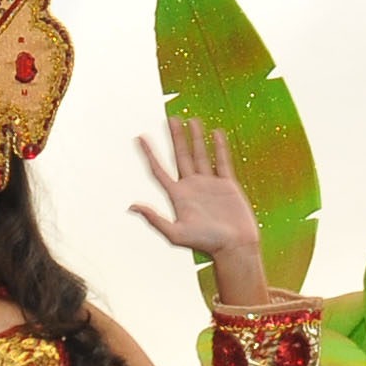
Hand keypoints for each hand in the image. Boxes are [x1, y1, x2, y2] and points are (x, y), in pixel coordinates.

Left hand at [129, 119, 259, 262]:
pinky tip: (216, 133)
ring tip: (192, 120)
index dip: (149, 153)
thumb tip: (131, 206)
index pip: (158, 170)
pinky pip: (222, 161)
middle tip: (170, 118)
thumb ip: (154, 219)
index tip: (139, 137)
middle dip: (175, 138)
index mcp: (177, 196)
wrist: (234, 247)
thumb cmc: (205, 244)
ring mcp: (209, 184)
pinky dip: (219, 147)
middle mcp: (191, 187)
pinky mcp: (227, 185)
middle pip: (180, 156)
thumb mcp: (175, 233)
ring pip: (200, 155)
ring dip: (196, 138)